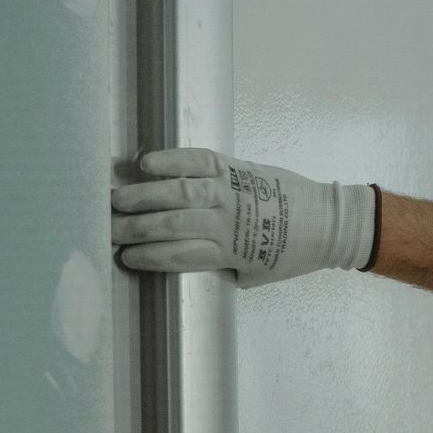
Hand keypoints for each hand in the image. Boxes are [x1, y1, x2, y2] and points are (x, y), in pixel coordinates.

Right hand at [110, 148, 378, 284]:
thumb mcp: (255, 273)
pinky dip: (171, 159)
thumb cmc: (290, 252)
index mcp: (230, 250)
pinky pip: (198, 160)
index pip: (178, 255)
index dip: (149, 257)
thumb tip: (181, 262)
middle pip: (171, 224)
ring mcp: (231, 189)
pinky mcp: (237, 166)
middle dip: (134, 228)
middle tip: (104, 228)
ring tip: (114, 200)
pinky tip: (145, 163)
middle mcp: (227, 218)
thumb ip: (219, 268)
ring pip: (178, 192)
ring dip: (143, 196)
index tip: (124, 257)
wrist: (327, 222)